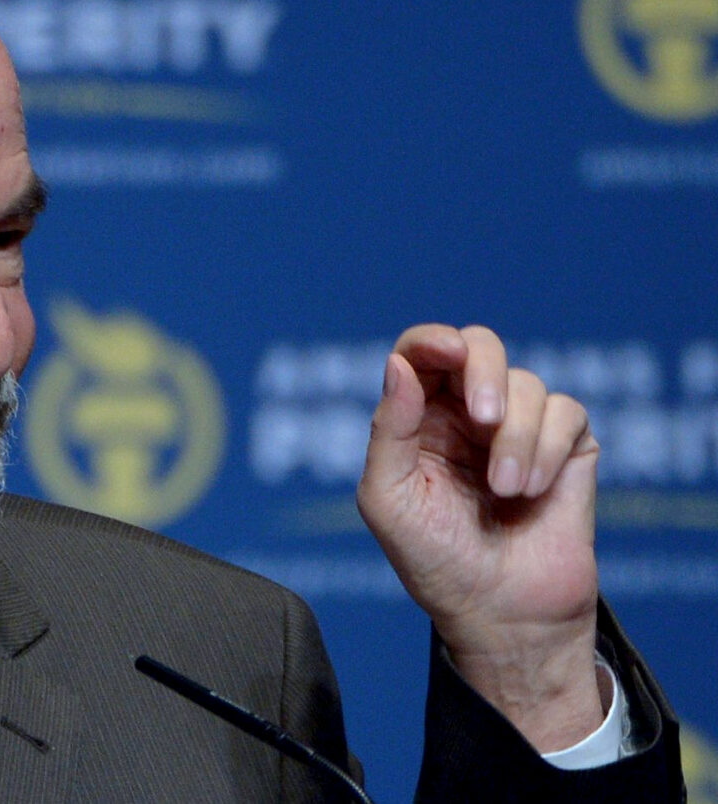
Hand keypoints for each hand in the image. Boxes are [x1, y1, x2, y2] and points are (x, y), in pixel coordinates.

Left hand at [357, 324, 606, 750]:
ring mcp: (518, 427)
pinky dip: (548, 448)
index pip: (421, 353)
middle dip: (484, 372)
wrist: (502, 614)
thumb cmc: (434, 561)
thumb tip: (398, 364)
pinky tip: (532, 491)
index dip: (433, 340)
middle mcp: (466, 414)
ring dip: (517, 438)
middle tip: (484, 420)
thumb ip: (388, 429)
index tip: (446, 352)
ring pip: (527, 384)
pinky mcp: (566, 446)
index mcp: (417, 418)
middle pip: (480, 346)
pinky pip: (566, 412)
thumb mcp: (389, 499)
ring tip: (506, 491)